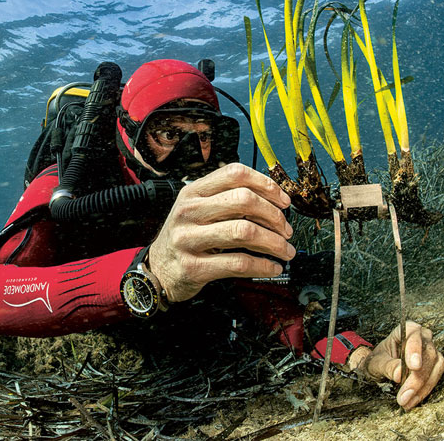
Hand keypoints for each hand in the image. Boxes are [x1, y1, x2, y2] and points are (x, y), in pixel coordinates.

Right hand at [148, 163, 295, 301]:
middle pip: (244, 200)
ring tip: (285, 250)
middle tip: (286, 230)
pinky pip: (239, 263)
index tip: (283, 201)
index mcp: (193, 192)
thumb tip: (273, 201)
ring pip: (244, 231)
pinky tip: (272, 267)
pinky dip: (263, 266)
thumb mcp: (197, 209)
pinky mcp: (194, 267)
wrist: (158, 270)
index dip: (266, 184)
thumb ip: (227, 199)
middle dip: (274, 216)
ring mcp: (189, 239)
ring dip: (274, 242)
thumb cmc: (186, 237)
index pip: (235, 174)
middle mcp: (189, 211)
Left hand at [355, 321, 443, 409]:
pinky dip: (424, 391)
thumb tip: (400, 374)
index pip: (413, 333)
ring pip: (435, 367)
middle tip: (404, 396)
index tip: (413, 366)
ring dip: (421, 388)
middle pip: (427, 354)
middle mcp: (422, 337)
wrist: (381, 366)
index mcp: (405, 329)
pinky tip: (412, 400)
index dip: (415, 348)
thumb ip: (388, 366)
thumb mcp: (377, 363)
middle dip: (416, 378)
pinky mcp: (436, 364)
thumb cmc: (378, 360)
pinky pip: (436, 377)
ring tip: (406, 402)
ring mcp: (431, 350)